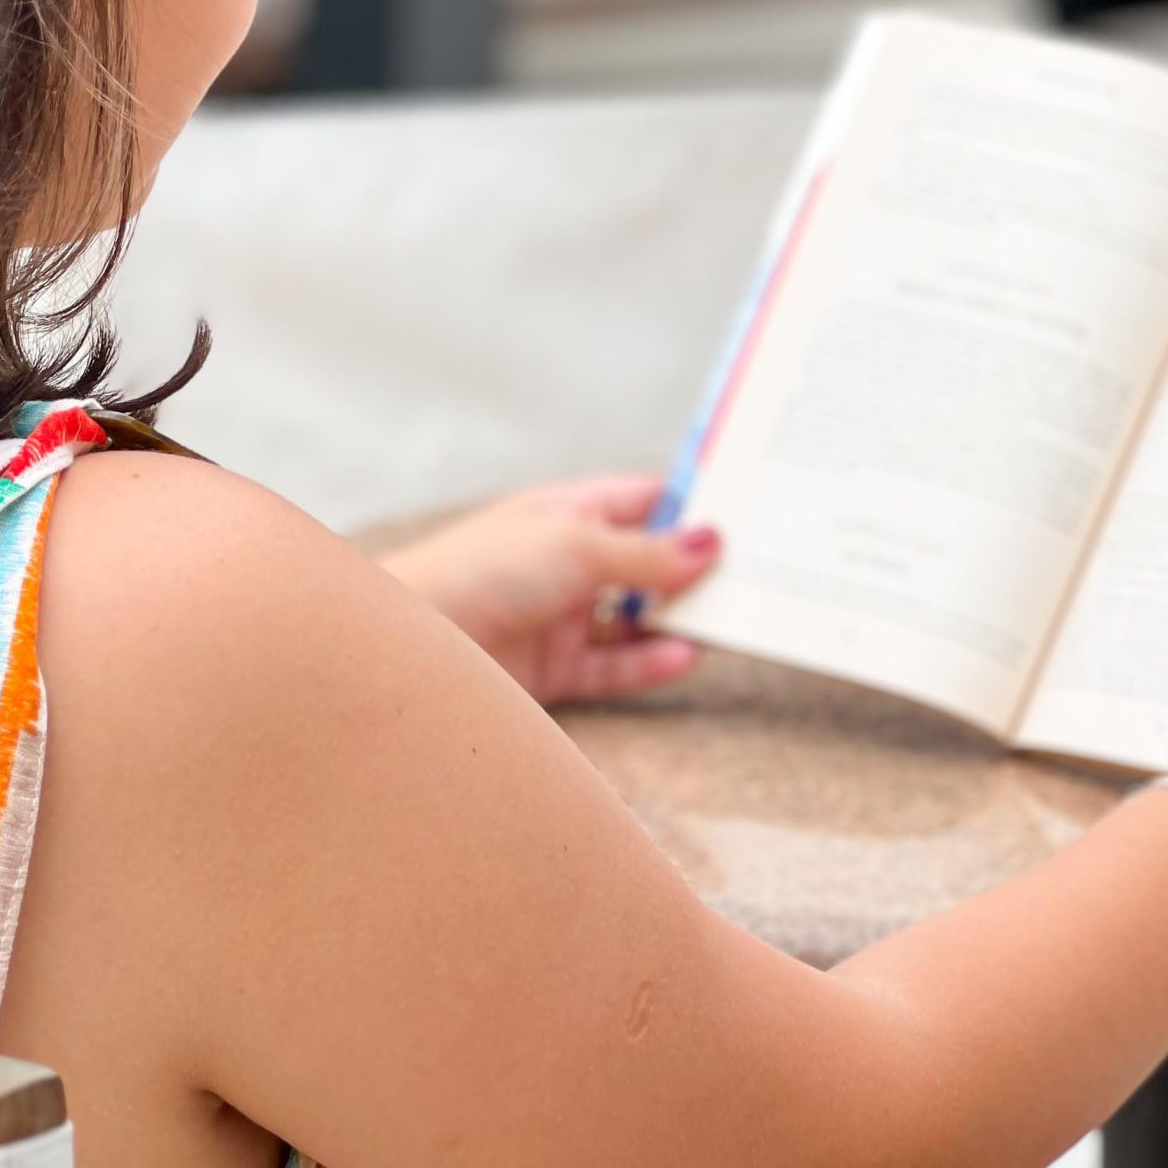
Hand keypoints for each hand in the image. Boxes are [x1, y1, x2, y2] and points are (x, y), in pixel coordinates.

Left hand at [381, 476, 720, 707]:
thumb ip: (647, 553)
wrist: (414, 644)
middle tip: (753, 572)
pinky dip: (650, 661)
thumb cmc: (480, 572)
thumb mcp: (576, 548)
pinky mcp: (554, 667)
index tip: (745, 510)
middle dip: (692, 567)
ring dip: (677, 618)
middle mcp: (563, 561)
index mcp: (564, 512)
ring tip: (730, 618)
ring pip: (634, 616)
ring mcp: (559, 615)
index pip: (639, 499)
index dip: (687, 503)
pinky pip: (615, 664)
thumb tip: (711, 541)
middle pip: (644, 561)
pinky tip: (685, 656)